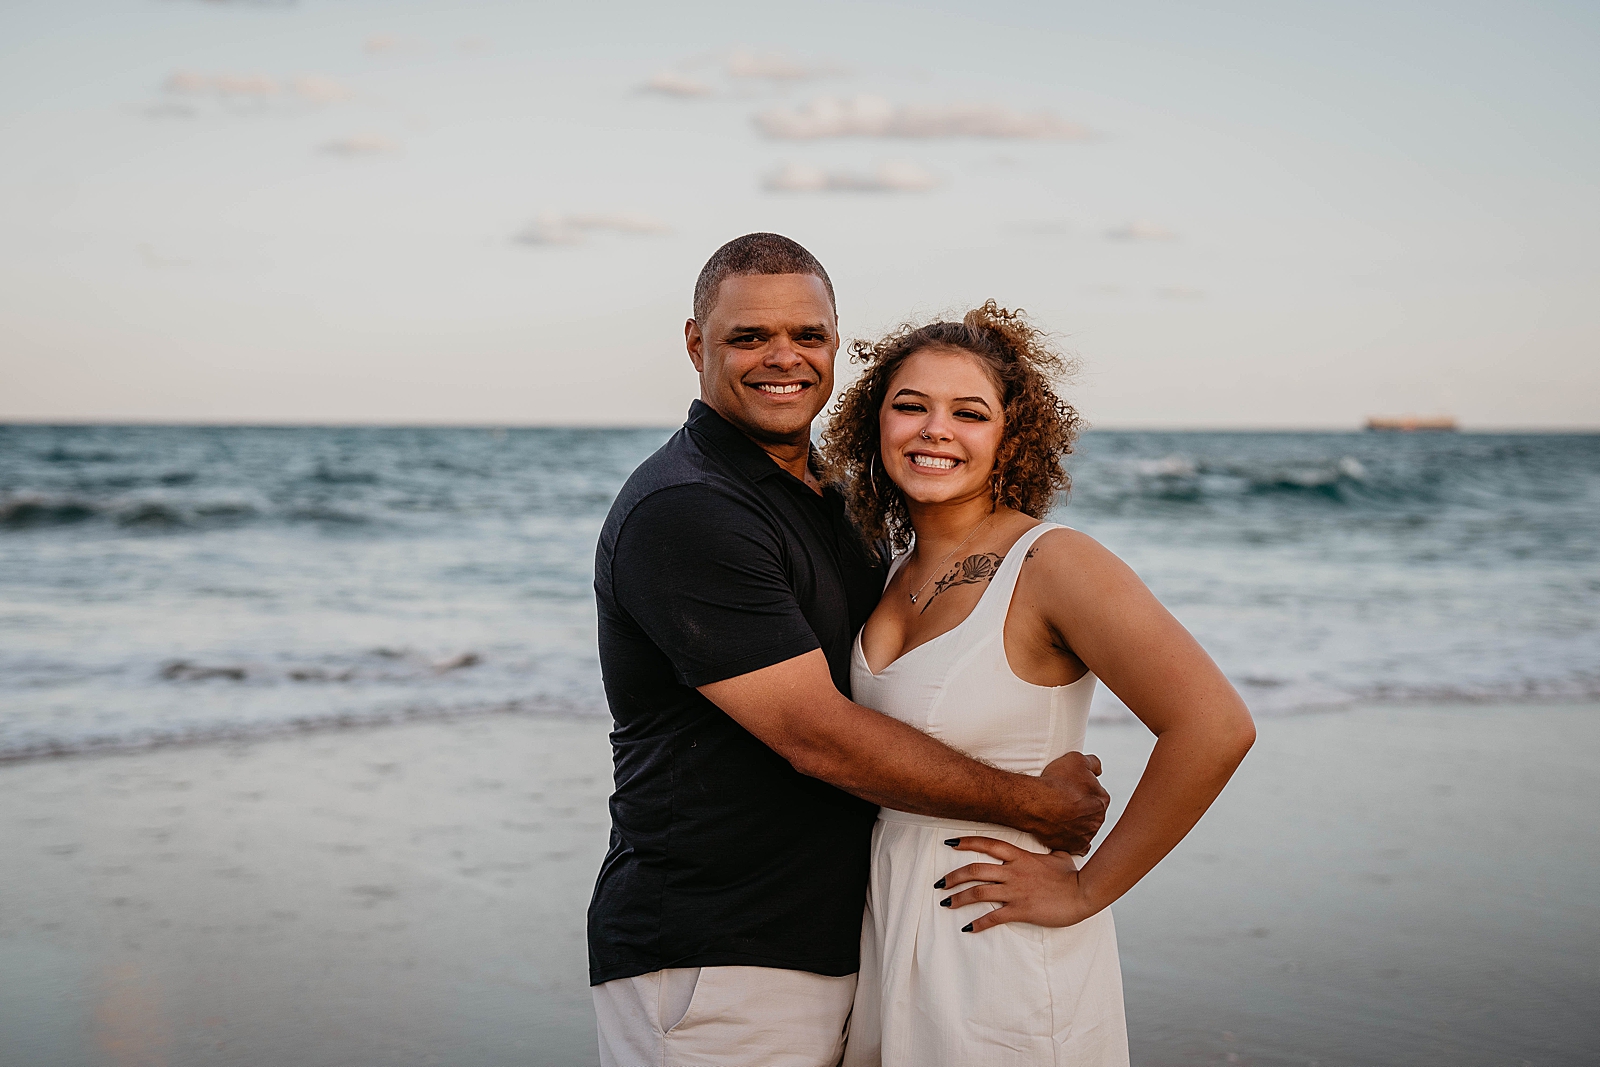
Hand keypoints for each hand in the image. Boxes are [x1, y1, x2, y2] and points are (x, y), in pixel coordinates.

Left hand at [937, 837, 1101, 932]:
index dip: (966, 842)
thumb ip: (1050, 852)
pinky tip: (968, 927)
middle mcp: (1013, 872)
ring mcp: (1015, 891)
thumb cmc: (1072, 876)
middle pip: (974, 870)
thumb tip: (1054, 850)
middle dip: (953, 876)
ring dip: (959, 898)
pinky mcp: (1020, 910)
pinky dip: (978, 923)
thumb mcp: (1060, 857)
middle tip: (939, 883)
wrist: (1083, 894)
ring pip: (979, 892)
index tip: (949, 842)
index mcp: (1020, 857)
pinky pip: (993, 917)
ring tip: (946, 904)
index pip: (987, 844)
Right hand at [1030, 751, 1107, 853]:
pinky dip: (1074, 841)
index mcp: (1102, 799)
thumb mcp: (1077, 759)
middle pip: (1092, 812)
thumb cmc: (1055, 782)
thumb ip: (1093, 763)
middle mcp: (1098, 819)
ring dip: (1078, 823)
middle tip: (1066, 801)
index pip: (1097, 794)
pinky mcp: (1074, 846)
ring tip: (1062, 815)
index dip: (1084, 789)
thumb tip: (1098, 769)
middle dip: (1082, 807)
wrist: (1037, 803)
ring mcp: (1086, 834)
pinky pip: (1079, 846)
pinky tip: (1068, 834)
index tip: (1073, 788)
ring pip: (1086, 828)